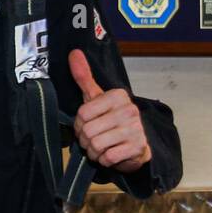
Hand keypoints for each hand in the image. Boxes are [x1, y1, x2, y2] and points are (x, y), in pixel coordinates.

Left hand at [69, 49, 149, 173]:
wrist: (137, 144)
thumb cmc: (112, 119)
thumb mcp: (97, 97)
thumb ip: (84, 77)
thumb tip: (73, 53)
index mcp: (118, 96)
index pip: (82, 113)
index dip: (79, 124)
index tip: (87, 124)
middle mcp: (129, 110)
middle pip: (88, 131)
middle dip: (86, 140)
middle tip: (94, 139)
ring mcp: (135, 129)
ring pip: (96, 145)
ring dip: (94, 151)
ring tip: (101, 147)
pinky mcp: (138, 148)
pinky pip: (108, 157)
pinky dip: (105, 160)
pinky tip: (111, 154)